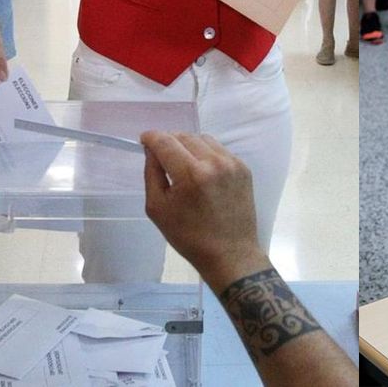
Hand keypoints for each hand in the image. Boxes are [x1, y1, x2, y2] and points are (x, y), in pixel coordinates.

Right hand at [141, 131, 267, 289]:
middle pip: (185, 136)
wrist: (230, 251)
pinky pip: (219, 150)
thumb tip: (151, 150)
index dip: (151, 137)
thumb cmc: (188, 235)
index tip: (144, 139)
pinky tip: (200, 171)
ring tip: (181, 163)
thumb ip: (152, 173)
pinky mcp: (244, 168)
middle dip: (169, 141)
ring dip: (188, 145)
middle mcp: (214, 162)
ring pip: (204, 139)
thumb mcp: (158, 207)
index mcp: (191, 173)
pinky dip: (206, 154)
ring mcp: (232, 163)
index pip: (166, 141)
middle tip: (161, 155)